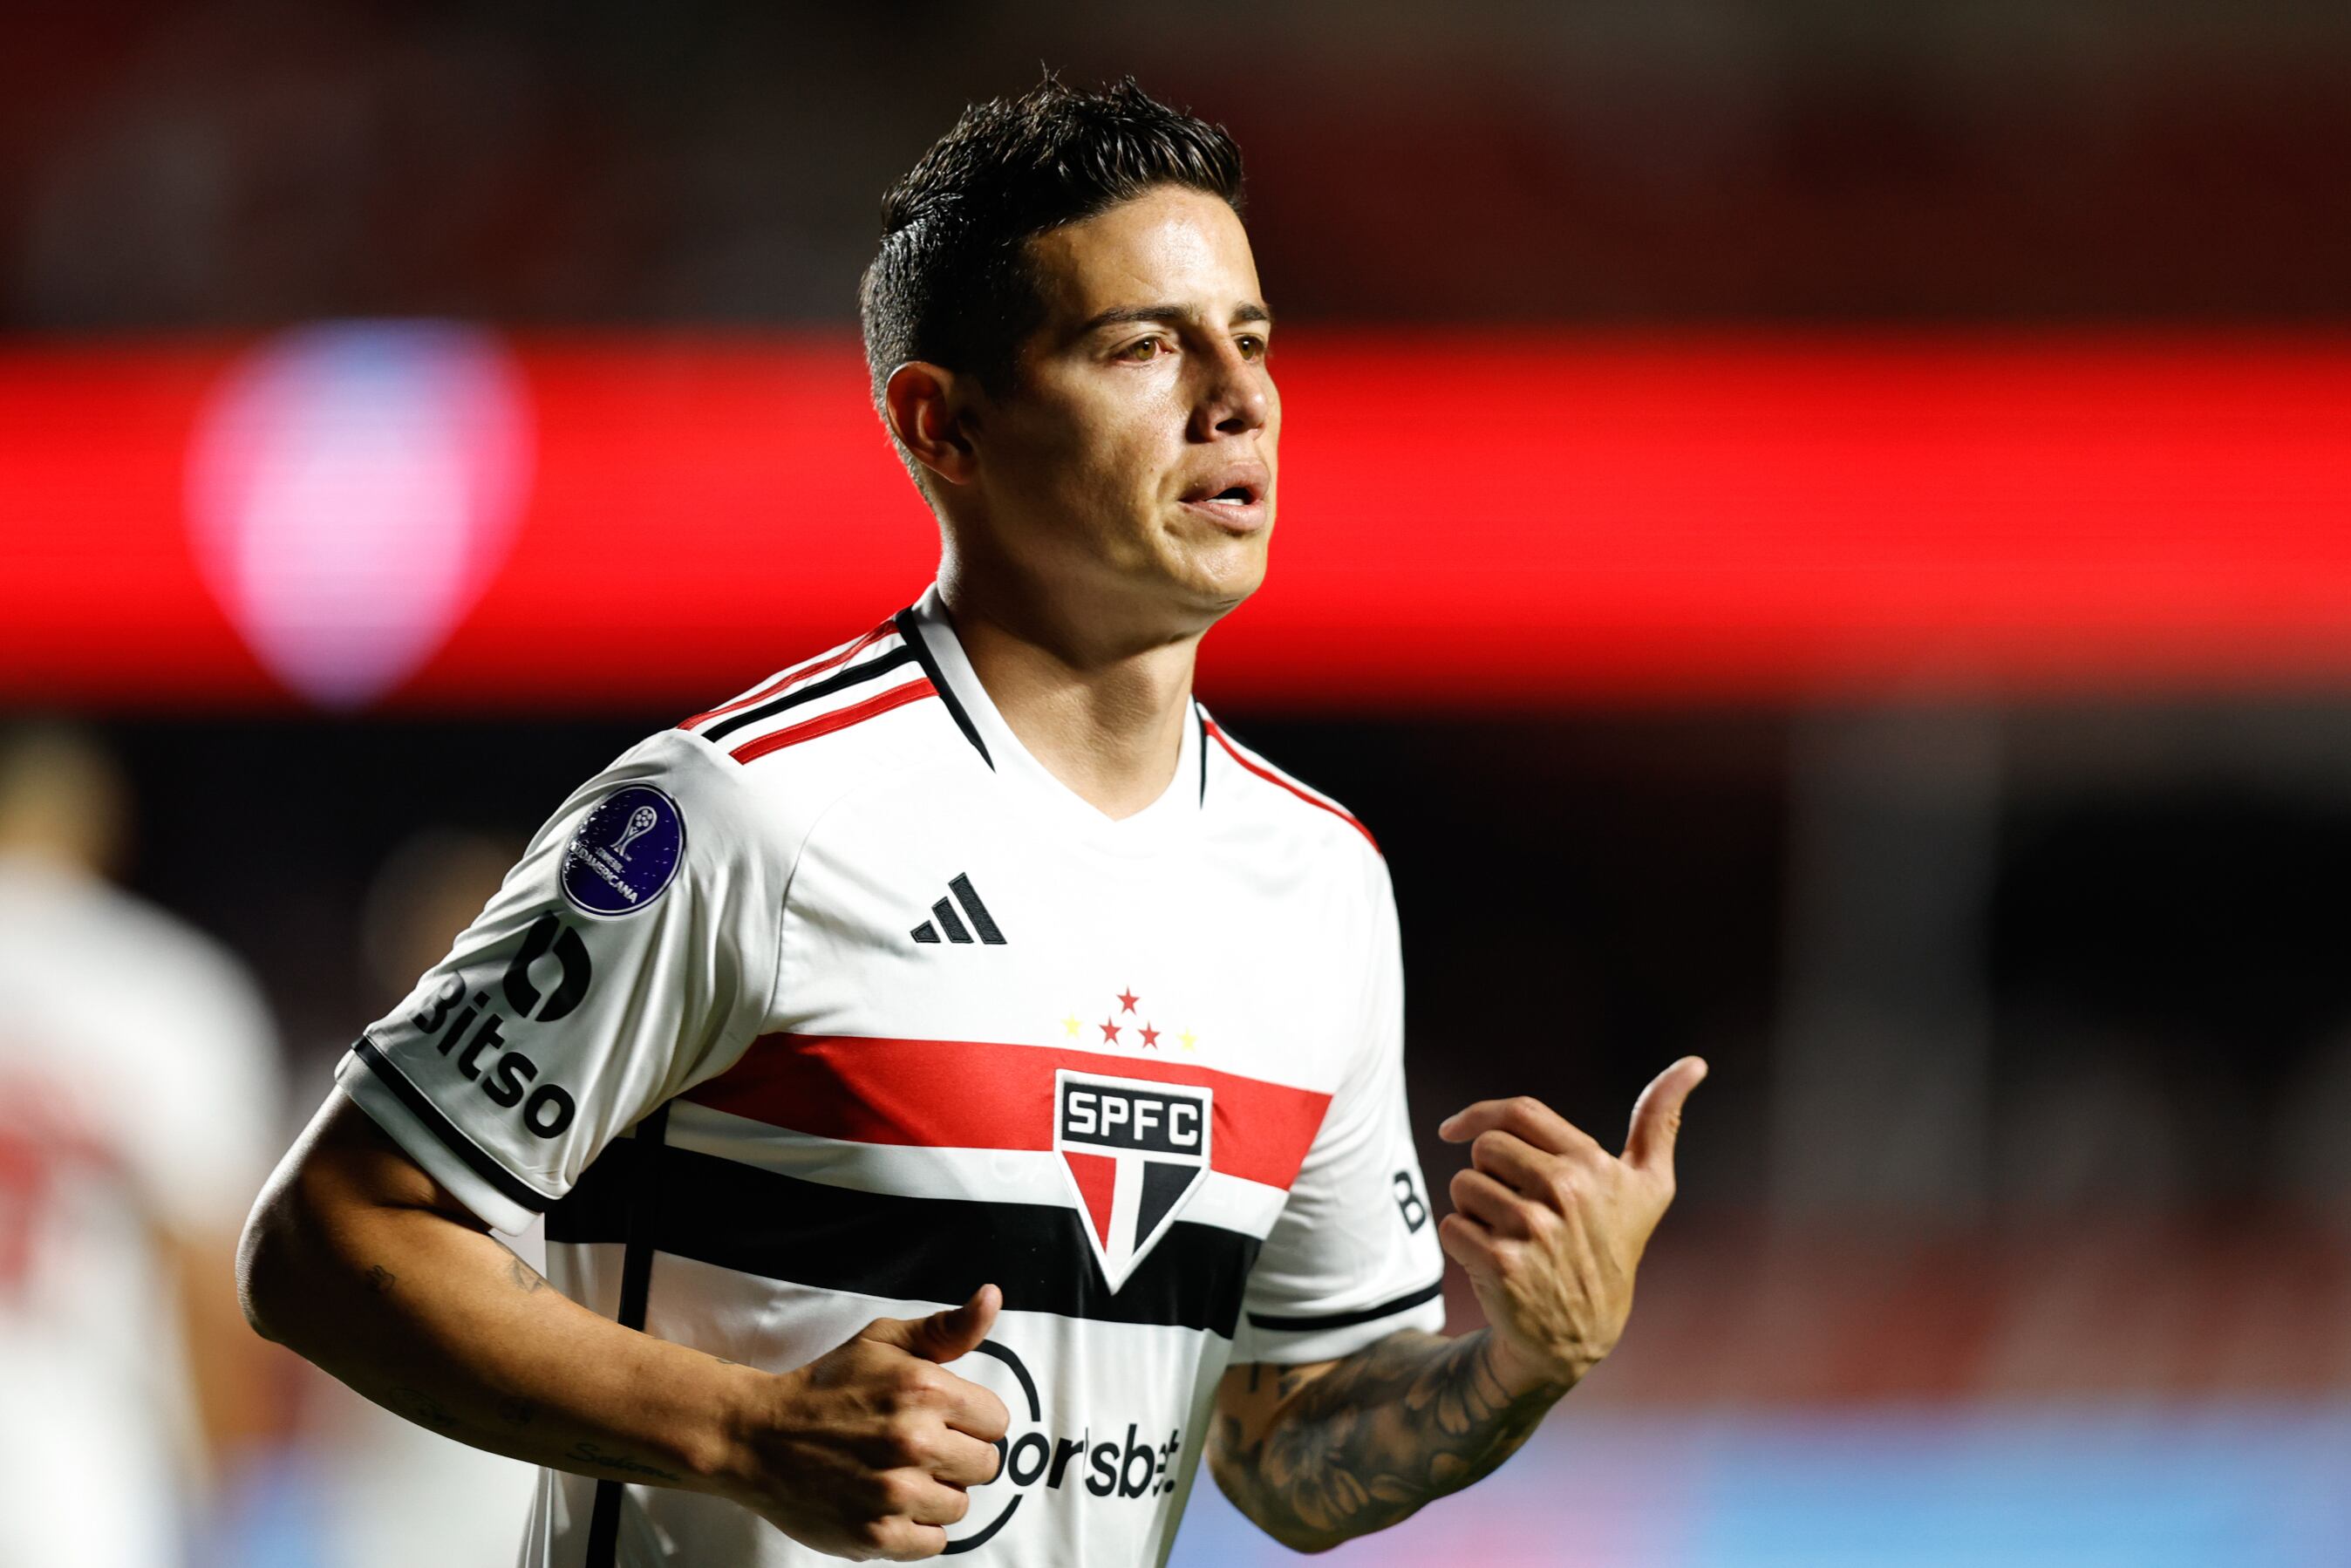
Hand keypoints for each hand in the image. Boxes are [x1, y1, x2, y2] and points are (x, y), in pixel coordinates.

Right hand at [735, 1284, 1012, 1560]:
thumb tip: (991, 1297)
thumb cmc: (826, 1387)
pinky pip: (934, 1542)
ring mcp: (896, 1492)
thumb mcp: (884, 1341)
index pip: (996, 1420)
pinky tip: (889, 1503)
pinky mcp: (877, 1535)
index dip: (971, 1420)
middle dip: (957, 1456)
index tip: (941, 1419)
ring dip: (936, 1494)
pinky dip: (916, 1529)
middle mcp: (915, 1442)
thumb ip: (948, 1327)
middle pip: (985, 1465)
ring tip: (898, 1474)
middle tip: (917, 1447)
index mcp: (925, 1390)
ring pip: (960, 1506)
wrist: (758, 1436)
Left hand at [1436, 1059, 1705, 1393]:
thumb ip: (1660, 1121)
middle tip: (1517, 1208)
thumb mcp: (1648, 1187)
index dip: (1479, 1115)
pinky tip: (1493, 1262)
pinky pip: (1451, 1225)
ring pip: (1462, 1185)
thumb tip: (1694, 1062)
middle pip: (1483, 1148)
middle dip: (1488, 1174)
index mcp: (1593, 1165)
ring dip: (1474, 1210)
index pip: (1518, 1113)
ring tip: (1510, 1236)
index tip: (1453, 1130)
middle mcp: (1566, 1192)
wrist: (1581, 1334)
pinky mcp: (1501, 1264)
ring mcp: (1533, 1229)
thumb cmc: (1612, 1247)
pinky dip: (1461, 1242)